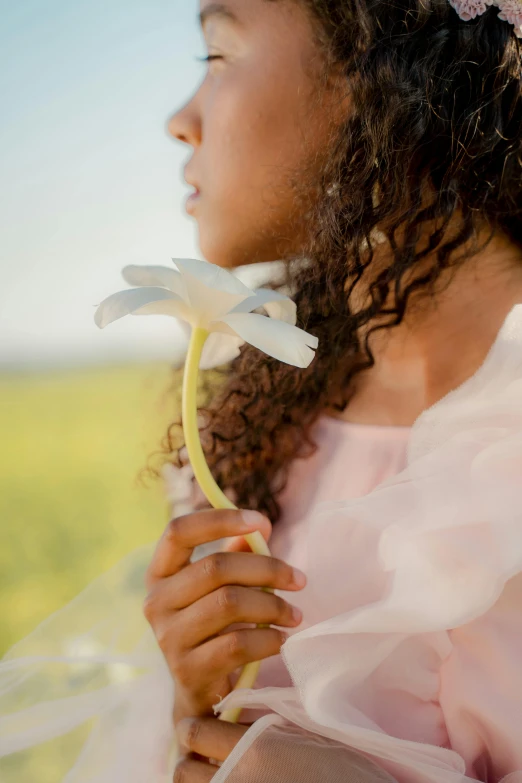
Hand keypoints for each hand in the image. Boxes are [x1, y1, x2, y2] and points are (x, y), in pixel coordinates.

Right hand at [142, 507, 306, 724]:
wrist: (200, 691)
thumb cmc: (214, 625)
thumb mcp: (220, 586)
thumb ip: (236, 554)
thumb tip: (260, 527)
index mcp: (160, 573)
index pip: (179, 531)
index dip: (219, 520)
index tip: (260, 521)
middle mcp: (156, 602)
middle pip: (216, 567)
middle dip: (267, 569)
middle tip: (299, 579)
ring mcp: (168, 637)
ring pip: (229, 603)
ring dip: (273, 606)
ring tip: (295, 614)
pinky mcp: (188, 670)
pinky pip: (238, 644)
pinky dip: (268, 639)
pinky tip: (281, 639)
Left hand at [173, 717, 399, 782]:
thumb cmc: (339, 768)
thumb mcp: (304, 734)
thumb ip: (268, 720)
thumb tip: (238, 707)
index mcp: (255, 749)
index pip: (196, 732)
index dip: (193, 726)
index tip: (199, 724)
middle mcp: (238, 780)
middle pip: (184, 768)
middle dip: (191, 757)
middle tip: (202, 752)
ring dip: (197, 779)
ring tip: (212, 773)